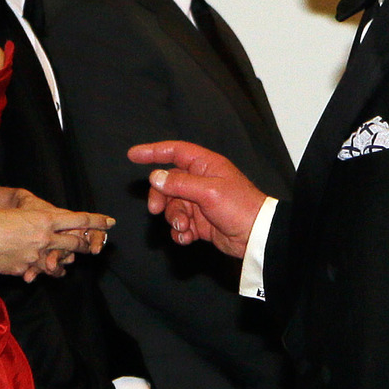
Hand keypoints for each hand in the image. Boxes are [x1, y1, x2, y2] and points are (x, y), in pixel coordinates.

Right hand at [0, 192, 113, 281]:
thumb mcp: (21, 212)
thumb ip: (37, 220)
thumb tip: (48, 226)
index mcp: (46, 218)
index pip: (79, 220)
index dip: (97, 221)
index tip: (111, 222)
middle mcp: (46, 237)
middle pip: (75, 243)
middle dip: (87, 245)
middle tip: (95, 247)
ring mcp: (37, 255)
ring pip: (59, 263)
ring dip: (63, 264)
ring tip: (63, 266)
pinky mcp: (25, 268)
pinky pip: (38, 272)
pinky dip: (38, 271)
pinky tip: (37, 273)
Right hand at [130, 140, 266, 259]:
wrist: (255, 236)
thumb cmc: (239, 207)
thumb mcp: (208, 192)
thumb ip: (179, 184)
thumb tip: (155, 177)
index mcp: (205, 166)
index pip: (174, 152)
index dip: (153, 152)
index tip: (133, 155)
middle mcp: (201, 181)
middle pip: (168, 183)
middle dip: (160, 197)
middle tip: (155, 210)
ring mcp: (200, 202)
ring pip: (173, 206)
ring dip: (174, 218)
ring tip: (185, 227)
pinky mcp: (201, 222)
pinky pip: (181, 224)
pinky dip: (180, 232)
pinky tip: (188, 237)